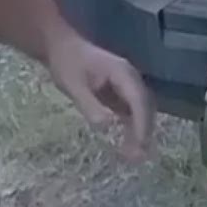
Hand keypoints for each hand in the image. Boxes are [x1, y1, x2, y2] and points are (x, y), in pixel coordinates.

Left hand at [45, 33, 154, 160]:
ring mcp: (127, 85)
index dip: (142, 123)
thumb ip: (89, 104)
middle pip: (146, 106)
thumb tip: (106, 125)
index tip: (140, 144)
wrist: (61, 48)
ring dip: (141, 132)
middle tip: (138, 157)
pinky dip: (133, 128)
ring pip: (142, 111)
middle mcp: (131, 78)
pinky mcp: (121, 93)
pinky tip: (128, 145)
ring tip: (134, 156)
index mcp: (122, 73)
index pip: (139, 100)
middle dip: (144, 131)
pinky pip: (133, 111)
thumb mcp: (73, 84)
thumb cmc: (67, 63)